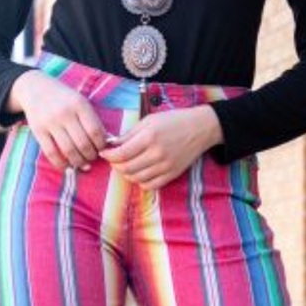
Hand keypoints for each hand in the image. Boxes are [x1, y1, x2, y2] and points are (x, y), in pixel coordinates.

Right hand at [9, 70, 107, 170]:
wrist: (35, 88)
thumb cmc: (64, 99)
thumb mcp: (80, 102)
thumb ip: (92, 120)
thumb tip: (105, 145)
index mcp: (79, 104)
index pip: (95, 132)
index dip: (101, 146)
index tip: (102, 150)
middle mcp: (65, 113)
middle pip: (83, 144)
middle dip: (91, 156)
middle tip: (92, 158)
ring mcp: (50, 122)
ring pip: (69, 151)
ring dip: (79, 162)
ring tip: (82, 164)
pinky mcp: (38, 130)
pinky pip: (52, 153)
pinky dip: (61, 164)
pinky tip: (67, 166)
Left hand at [98, 105, 223, 190]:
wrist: (200, 129)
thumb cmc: (174, 121)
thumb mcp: (150, 120)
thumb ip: (130, 133)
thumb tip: (113, 144)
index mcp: (149, 137)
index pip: (121, 153)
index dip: (109, 156)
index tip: (104, 153)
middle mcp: (156, 154)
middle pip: (127, 168)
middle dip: (116, 165)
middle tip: (114, 160)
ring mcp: (165, 167)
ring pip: (136, 178)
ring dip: (127, 174)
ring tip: (126, 165)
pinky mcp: (171, 175)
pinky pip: (150, 185)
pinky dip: (140, 181)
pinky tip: (139, 173)